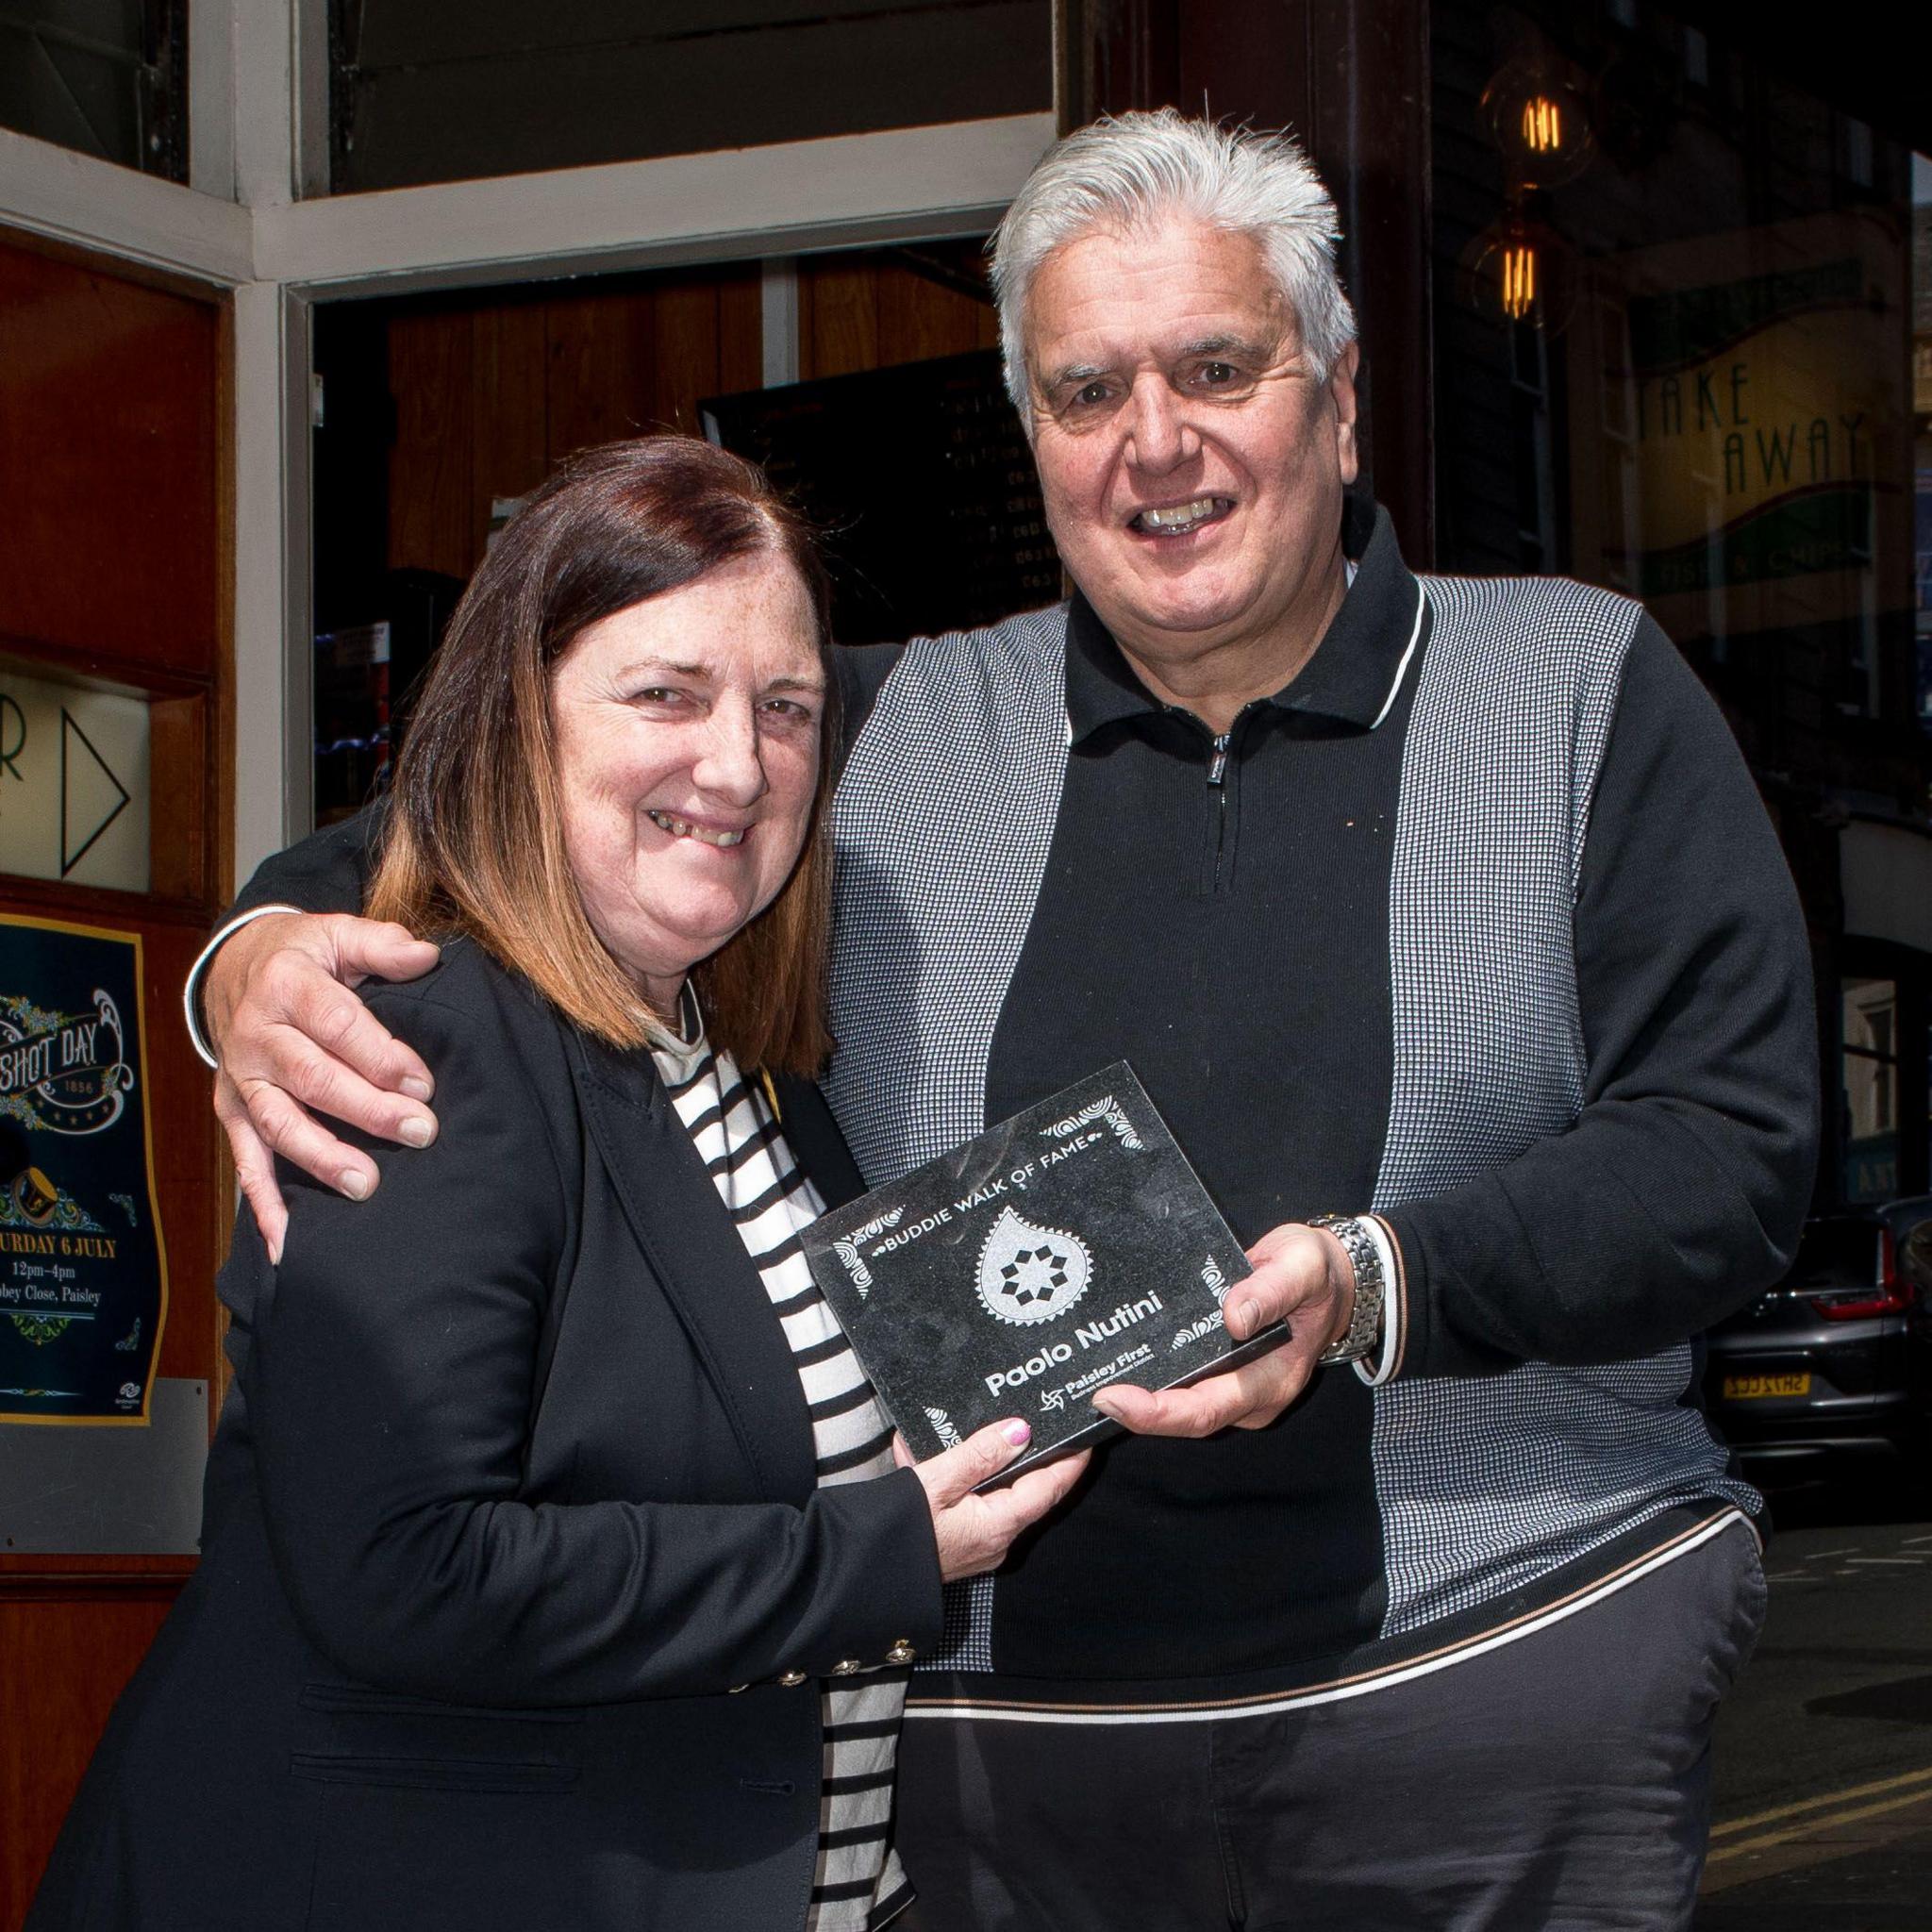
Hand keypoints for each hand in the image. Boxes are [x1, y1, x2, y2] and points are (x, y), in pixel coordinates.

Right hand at [207, 912, 442, 1260]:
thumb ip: (382, 943)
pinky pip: (244, 1160)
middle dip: (367, 1110)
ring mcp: (241, 1078)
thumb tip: (426, 955)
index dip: (381, 1055)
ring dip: (322, 1157)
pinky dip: (261, 1204)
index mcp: (287, 986)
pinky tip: (284, 1243)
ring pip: (279, 1123)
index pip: (338, 1024)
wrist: (234, 967)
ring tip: (367, 1185)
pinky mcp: (231, 1110)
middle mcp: (257, 1036)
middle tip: (419, 1132)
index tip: (424, 1083)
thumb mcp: (338, 932)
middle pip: (313, 1078)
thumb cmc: (303, 954)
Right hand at [899, 1421, 1089, 1582]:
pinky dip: (972, 1479)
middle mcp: (996, 1541)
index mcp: (998, 1525)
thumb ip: (980, 1453)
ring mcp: (980, 1547)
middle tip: (1047, 1426)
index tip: (1086, 1436)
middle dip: (1038, 1458)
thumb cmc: (895, 1529)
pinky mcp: (962, 1545)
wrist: (857, 1571)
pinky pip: (980, 1505)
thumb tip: (1020, 1431)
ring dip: (998, 1466)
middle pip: (1032, 1493)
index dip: (1071, 1460)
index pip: (1050, 1487)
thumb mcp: (937, 1480)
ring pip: (1005, 1497)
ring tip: (992, 1434)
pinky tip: (952, 1457)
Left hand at [1088, 1221, 1355, 1437]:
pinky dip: (1151, 1381)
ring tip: (1092, 1382)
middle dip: (1136, 1413)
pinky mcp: (1222, 1375)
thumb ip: (1271, 1290)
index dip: (1158, 1412)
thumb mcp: (1302, 1268)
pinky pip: (1184, 1386)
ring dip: (1139, 1402)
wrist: (1332, 1279)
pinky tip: (1117, 1365)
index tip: (1114, 1398)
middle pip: (1186, 1418)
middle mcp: (1250, 1397)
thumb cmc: (1317, 1274)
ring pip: (1181, 1407)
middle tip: (1090, 1394)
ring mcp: (1235, 1389)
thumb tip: (1235, 1318)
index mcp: (1271, 1381)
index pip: (1206, 1409)